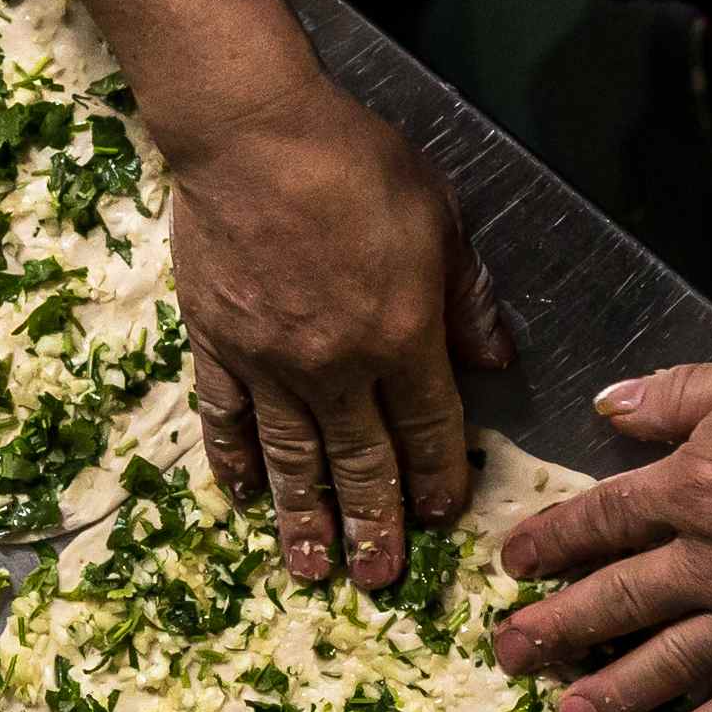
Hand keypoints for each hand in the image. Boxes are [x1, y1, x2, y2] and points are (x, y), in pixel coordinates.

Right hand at [167, 77, 511, 590]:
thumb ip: (467, 297)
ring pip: (291, 458)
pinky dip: (235, 462)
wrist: (250, 131)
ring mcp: (268, 361)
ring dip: (304, 519)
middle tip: (378, 580)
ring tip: (312, 568)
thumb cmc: (353, 160)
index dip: (435, 479)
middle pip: (359, 461)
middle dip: (374, 525)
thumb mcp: (439, 216)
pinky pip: (226, 419)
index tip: (438, 516)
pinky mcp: (215, 343)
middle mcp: (335, 365)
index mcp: (401, 336)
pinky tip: (242, 498)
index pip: (426, 429)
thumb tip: (496, 360)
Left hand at [492, 354, 711, 711]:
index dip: (551, 541)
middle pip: (615, 601)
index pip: (600, 520)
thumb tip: (607, 405)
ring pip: (668, 664)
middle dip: (554, 629)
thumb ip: (676, 396)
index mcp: (691, 489)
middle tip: (507, 657)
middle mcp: (710, 563)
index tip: (513, 564)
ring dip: (612, 694)